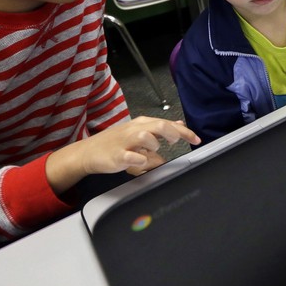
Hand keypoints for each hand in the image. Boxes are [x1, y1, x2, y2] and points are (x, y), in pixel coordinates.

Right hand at [46, 117, 200, 192]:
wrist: (88, 152)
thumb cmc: (115, 143)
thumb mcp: (139, 131)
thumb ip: (159, 128)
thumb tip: (178, 124)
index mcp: (141, 124)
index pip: (167, 124)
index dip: (185, 132)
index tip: (196, 139)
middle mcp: (134, 130)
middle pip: (159, 126)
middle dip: (172, 134)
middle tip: (173, 143)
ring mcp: (125, 142)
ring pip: (146, 138)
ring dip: (154, 147)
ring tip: (151, 153)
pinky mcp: (117, 155)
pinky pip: (132, 157)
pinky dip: (140, 160)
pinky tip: (140, 161)